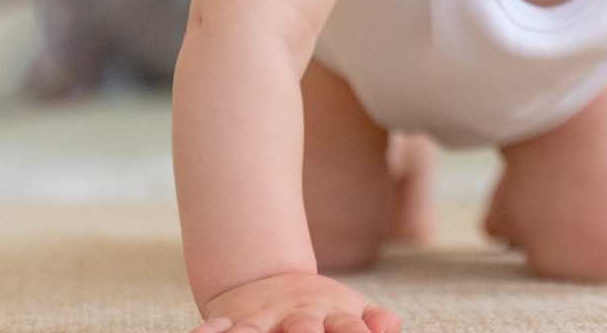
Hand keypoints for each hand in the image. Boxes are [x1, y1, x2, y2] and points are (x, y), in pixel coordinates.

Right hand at [191, 271, 401, 332]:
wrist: (266, 279)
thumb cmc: (318, 310)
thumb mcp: (349, 311)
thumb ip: (372, 322)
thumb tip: (391, 325)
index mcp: (331, 316)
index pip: (348, 327)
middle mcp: (297, 317)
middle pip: (303, 328)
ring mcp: (263, 318)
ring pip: (255, 330)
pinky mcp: (231, 321)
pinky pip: (215, 329)